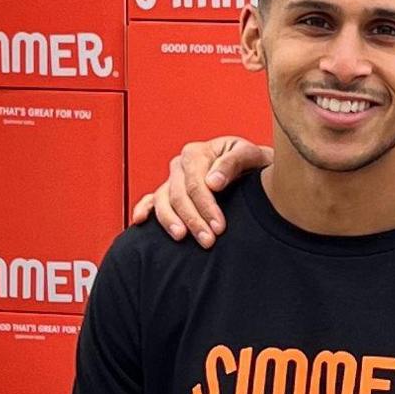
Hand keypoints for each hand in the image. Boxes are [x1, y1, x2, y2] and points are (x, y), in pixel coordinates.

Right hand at [131, 136, 272, 248]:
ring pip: (162, 201)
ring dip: (170, 221)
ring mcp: (173, 179)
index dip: (206, 206)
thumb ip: (232, 163)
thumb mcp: (249, 154)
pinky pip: (151, 200)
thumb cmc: (252, 162)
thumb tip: (212, 182)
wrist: (254, 169)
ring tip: (182, 237)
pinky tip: (140, 221)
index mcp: (197, 152)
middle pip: (178, 195)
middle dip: (193, 219)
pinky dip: (143, 210)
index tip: (219, 226)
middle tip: (207, 240)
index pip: (195, 182)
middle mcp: (181, 164)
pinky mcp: (169, 192)